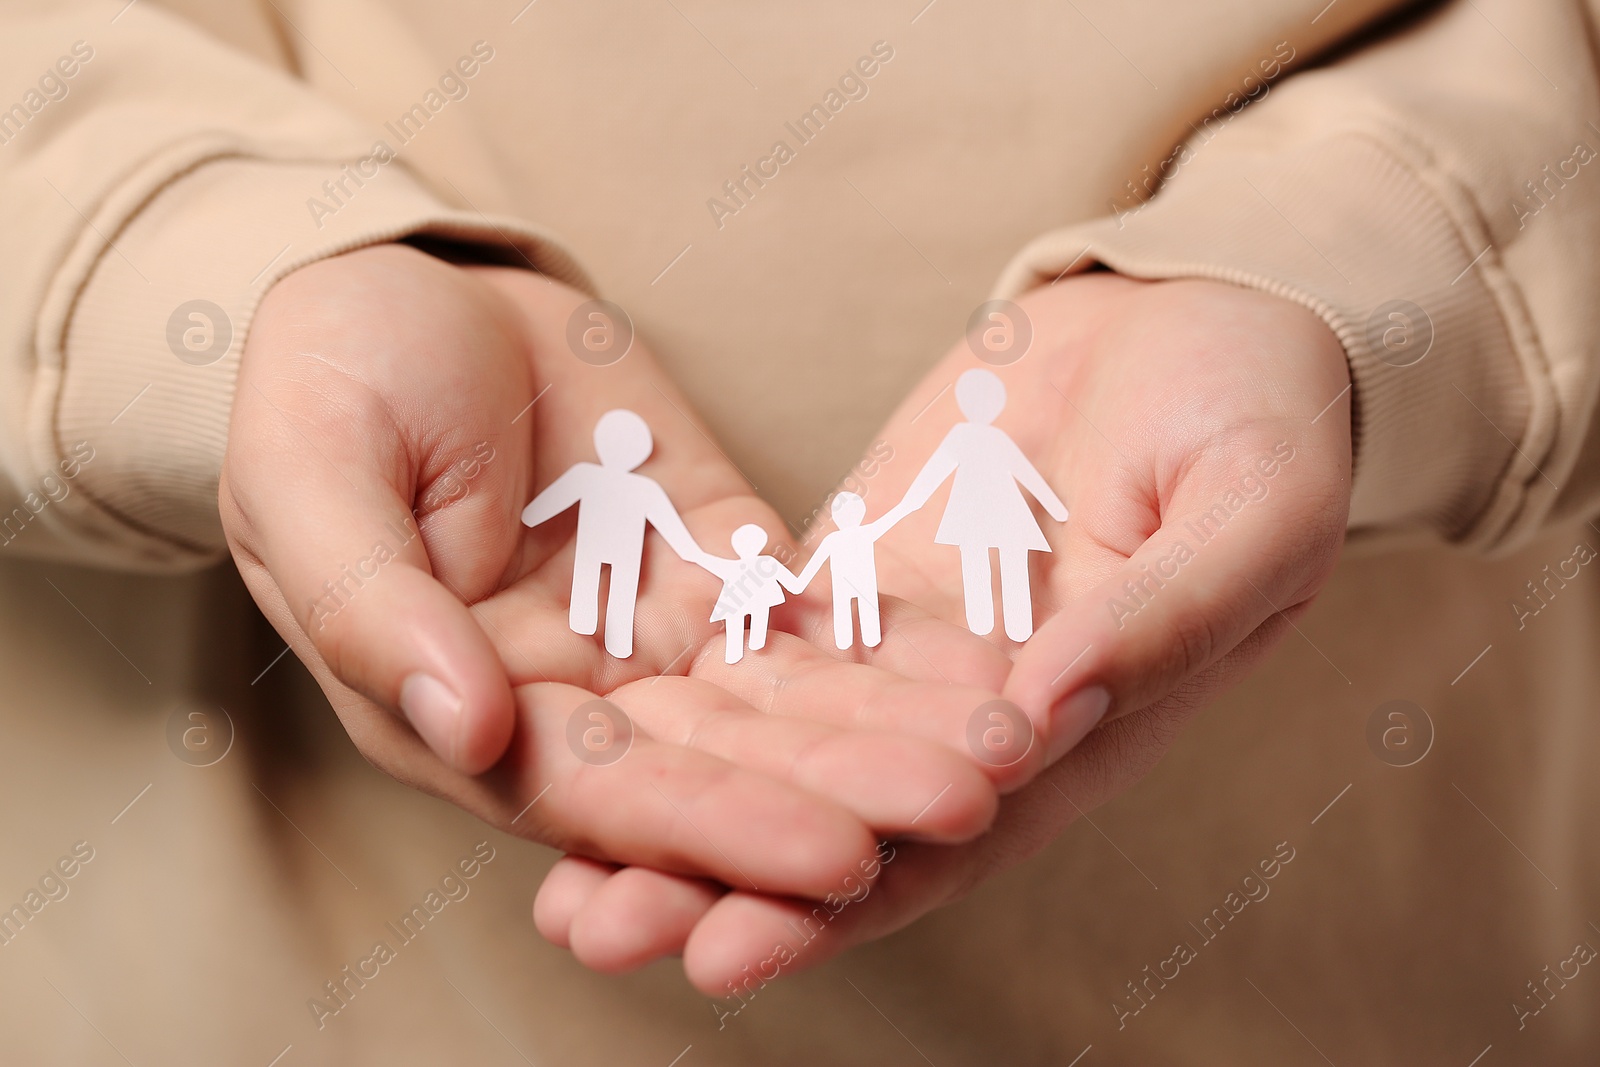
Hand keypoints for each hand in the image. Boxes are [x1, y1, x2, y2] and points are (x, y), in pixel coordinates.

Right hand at [221, 245, 1002, 905]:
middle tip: (975, 802)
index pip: (607, 798)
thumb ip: (379, 609)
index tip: (836, 854)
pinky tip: (990, 652)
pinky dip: (897, 637)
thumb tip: (469, 728)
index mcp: (469, 711)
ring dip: (897, 726)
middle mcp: (580, 698)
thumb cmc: (327, 380)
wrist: (410, 287)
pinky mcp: (724, 560)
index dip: (720, 829)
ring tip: (1015, 740)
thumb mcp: (311, 478)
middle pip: (727, 764)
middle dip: (847, 789)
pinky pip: (816, 612)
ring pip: (790, 701)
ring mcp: (659, 630)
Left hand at [536, 273, 1351, 990]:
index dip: (838, 905)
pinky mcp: (859, 573)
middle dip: (713, 876)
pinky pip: (758, 636)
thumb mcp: (1253, 506)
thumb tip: (1042, 709)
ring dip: (668, 797)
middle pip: (830, 817)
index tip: (729, 951)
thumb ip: (1164, 615)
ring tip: (550, 858)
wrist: (1196, 314)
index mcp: (1082, 731)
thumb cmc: (1260, 410)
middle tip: (592, 930)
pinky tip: (588, 715)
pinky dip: (680, 683)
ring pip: (773, 740)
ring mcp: (907, 643)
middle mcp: (977, 716)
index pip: (946, 846)